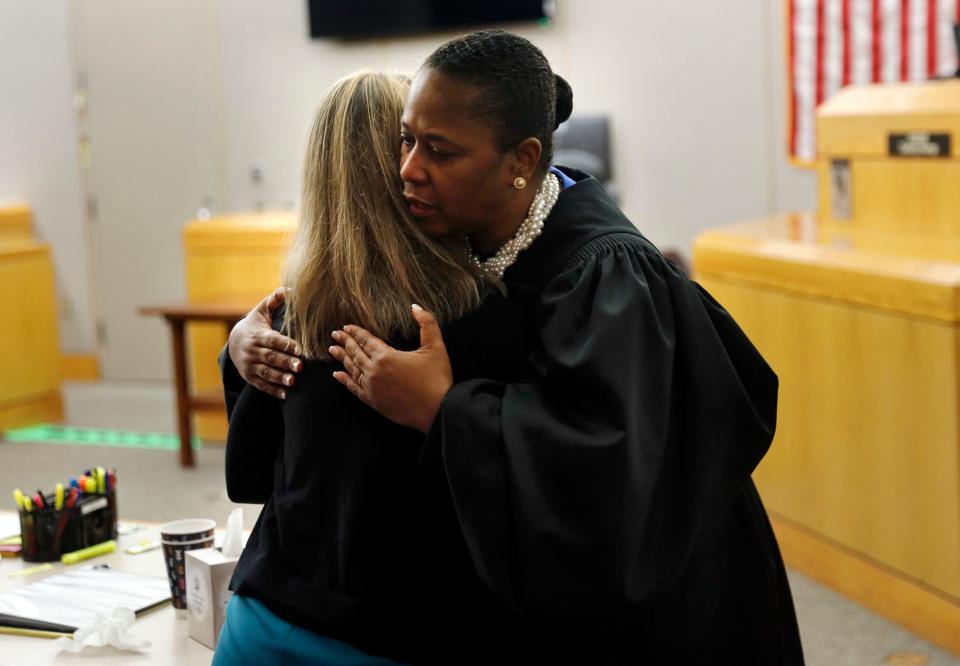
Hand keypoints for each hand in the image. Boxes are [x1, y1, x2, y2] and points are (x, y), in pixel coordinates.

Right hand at [228, 287, 301, 398]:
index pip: (273, 340)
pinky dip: (273, 390)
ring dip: (279, 378)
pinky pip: (261, 385)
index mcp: (259, 335)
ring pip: (266, 373)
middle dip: (285, 362)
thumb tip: (291, 289)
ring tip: (293, 382)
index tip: (299, 348)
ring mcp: (250, 365)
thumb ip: (275, 300)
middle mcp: (253, 351)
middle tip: (300, 366)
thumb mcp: (261, 311)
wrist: (233, 342)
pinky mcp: (250, 377)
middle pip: (270, 357)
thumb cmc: (254, 325)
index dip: (285, 344)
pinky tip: (285, 395)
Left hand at [329, 304, 452, 432]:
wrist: (438, 410)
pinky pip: (354, 388)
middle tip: (334, 335)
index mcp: (386, 356)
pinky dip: (344, 380)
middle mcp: (374, 371)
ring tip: (332, 350)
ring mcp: (372, 388)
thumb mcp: (436, 346)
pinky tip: (337, 375)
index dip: (356, 332)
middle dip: (345, 342)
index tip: (346, 327)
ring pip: (352, 369)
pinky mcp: (374, 402)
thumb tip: (415, 306)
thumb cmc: (438, 378)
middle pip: (355, 353)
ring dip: (342, 358)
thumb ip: (427, 323)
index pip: (366, 340)